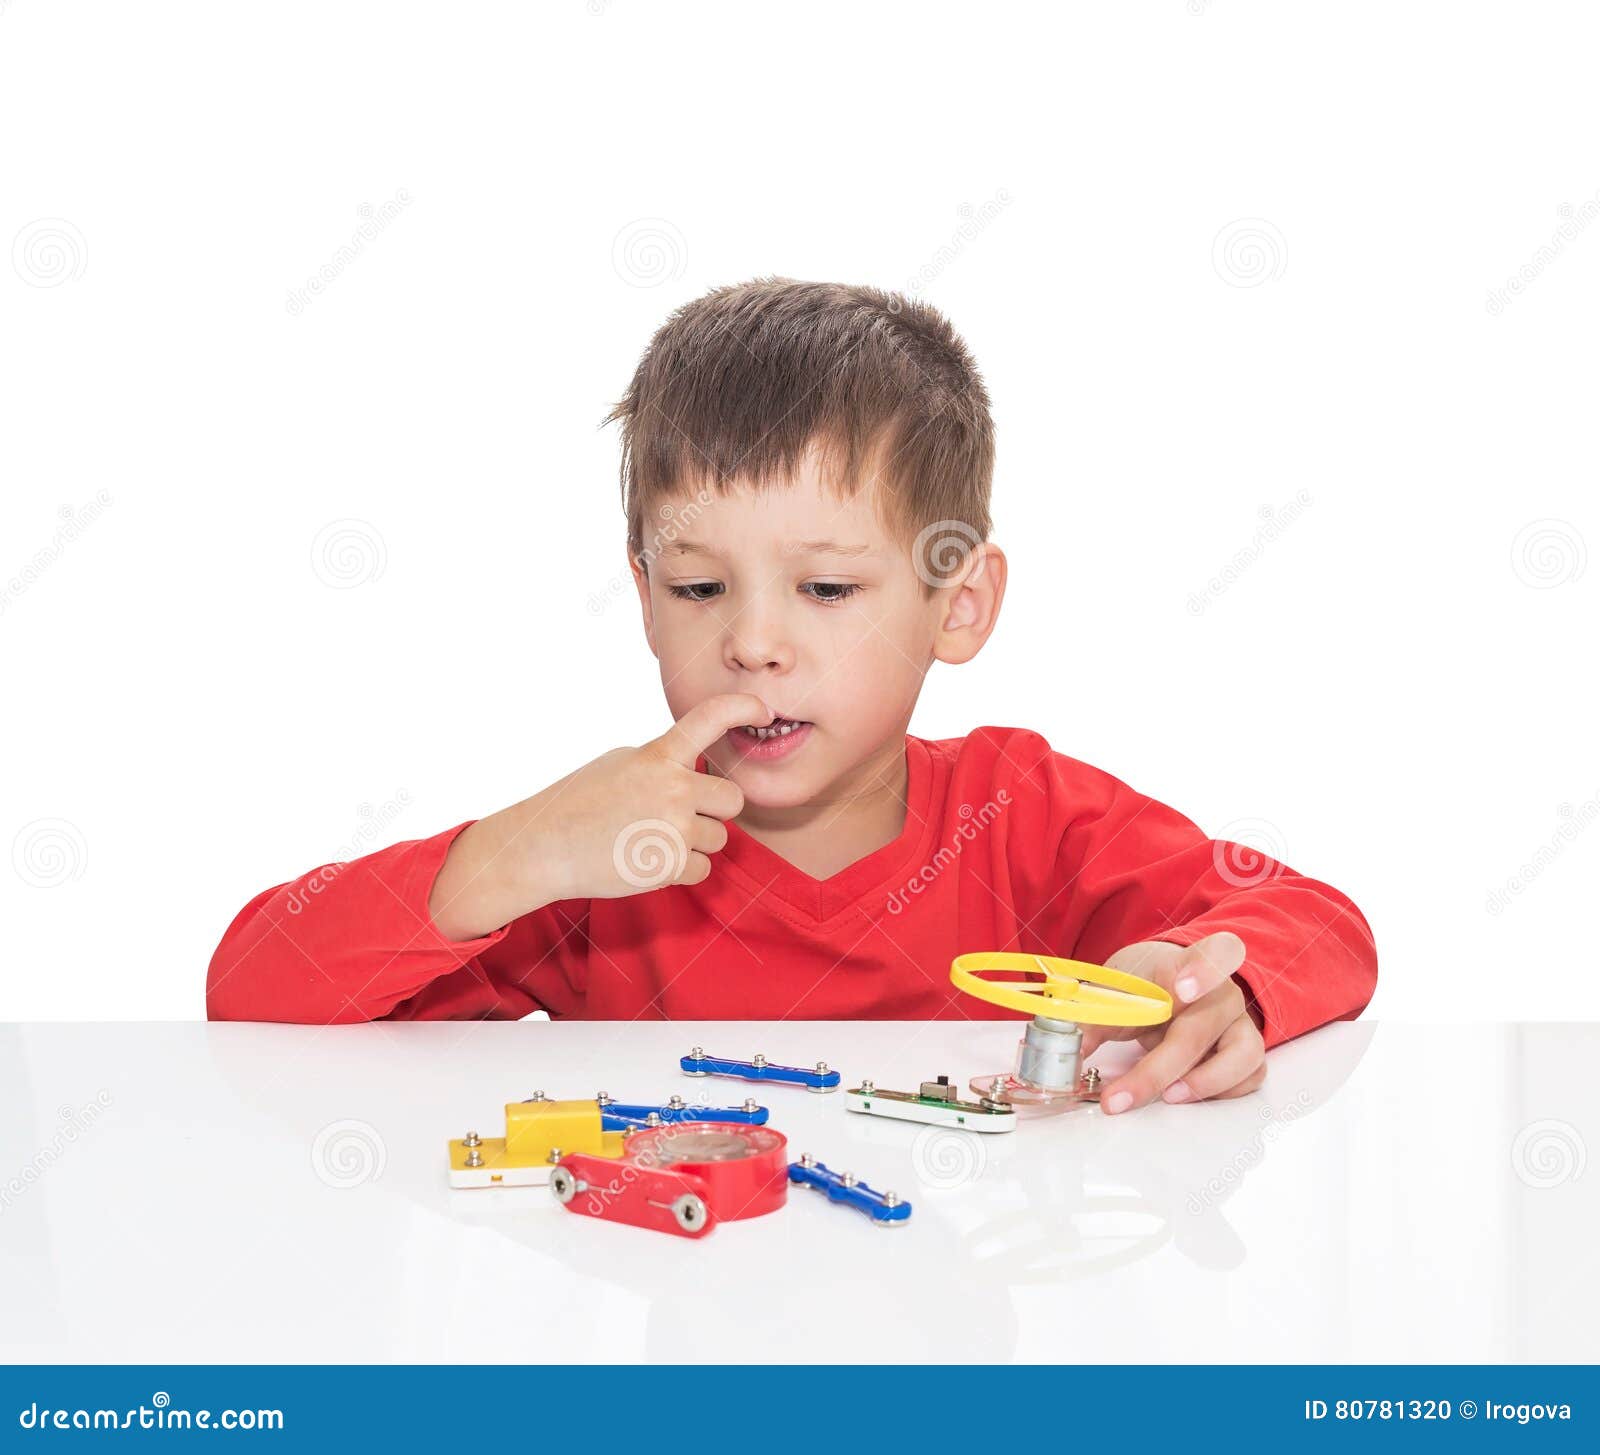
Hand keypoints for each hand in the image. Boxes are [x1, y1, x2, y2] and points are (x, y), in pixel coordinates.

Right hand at [427, 693, 769, 938]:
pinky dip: (682, 869)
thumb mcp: (621, 763)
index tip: (762, 710)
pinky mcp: (670, 865)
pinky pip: (703, 868)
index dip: (742, 707)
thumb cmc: (579, 802)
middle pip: (733, 799)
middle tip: (682, 815)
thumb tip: (700, 770)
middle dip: (715, 810)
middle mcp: (673, 788)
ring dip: (695, 842)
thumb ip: (664, 762)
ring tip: (652, 839)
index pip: (709, 718)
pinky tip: (648, 859)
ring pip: (719, 837)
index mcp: (658, 756)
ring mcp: (674, 827)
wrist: (544, 847)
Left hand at [1081, 931, 1265, 1112]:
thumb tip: (1068, 1048)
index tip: (1180, 990)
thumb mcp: (1114, 988)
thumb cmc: (1144, 982)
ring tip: (1169, 1096)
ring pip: (1242, 1056)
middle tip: (1120, 1095)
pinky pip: (1249, 1076)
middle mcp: (1222, 993)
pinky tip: (1186, 1095)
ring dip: (1204, 1082)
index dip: (1204, 970)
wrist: (1171, 981)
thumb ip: (1092, 1016)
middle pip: (1200, 1028)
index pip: (1218, 952)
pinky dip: (1221, 1092)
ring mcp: (1238, 1023)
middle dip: (1158, 1069)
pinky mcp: (1245, 1050)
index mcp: (1189, 964)